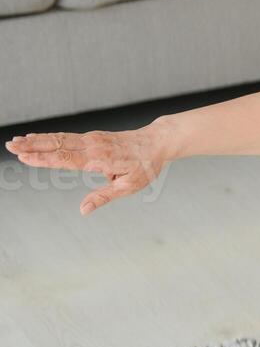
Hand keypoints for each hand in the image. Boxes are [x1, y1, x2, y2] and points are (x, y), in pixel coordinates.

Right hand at [6, 127, 169, 215]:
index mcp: (100, 159)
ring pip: (60, 138)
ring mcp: (92, 139)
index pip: (66, 159)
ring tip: (16, 141)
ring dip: (37, 140)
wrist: (157, 142)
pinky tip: (35, 137)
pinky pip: (67, 136)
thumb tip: (83, 210)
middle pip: (58, 145)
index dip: (44, 158)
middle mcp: (93, 146)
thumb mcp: (130, 186)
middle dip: (33, 146)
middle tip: (10, 145)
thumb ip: (104, 197)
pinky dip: (49, 137)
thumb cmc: (145, 166)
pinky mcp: (92, 137)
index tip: (24, 157)